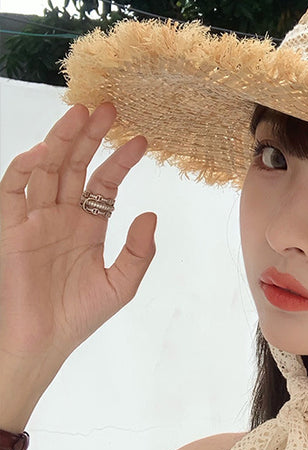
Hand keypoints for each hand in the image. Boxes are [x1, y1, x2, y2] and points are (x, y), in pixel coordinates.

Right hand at [0, 103, 156, 393]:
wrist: (39, 342)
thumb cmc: (77, 316)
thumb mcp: (120, 283)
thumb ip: (138, 251)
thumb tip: (150, 215)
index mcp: (87, 226)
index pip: (105, 183)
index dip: (121, 160)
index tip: (141, 140)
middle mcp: (61, 216)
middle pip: (76, 166)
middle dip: (91, 137)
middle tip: (109, 107)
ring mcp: (34, 218)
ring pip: (47, 169)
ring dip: (62, 140)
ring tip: (81, 113)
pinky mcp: (9, 227)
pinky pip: (13, 190)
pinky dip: (25, 168)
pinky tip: (45, 150)